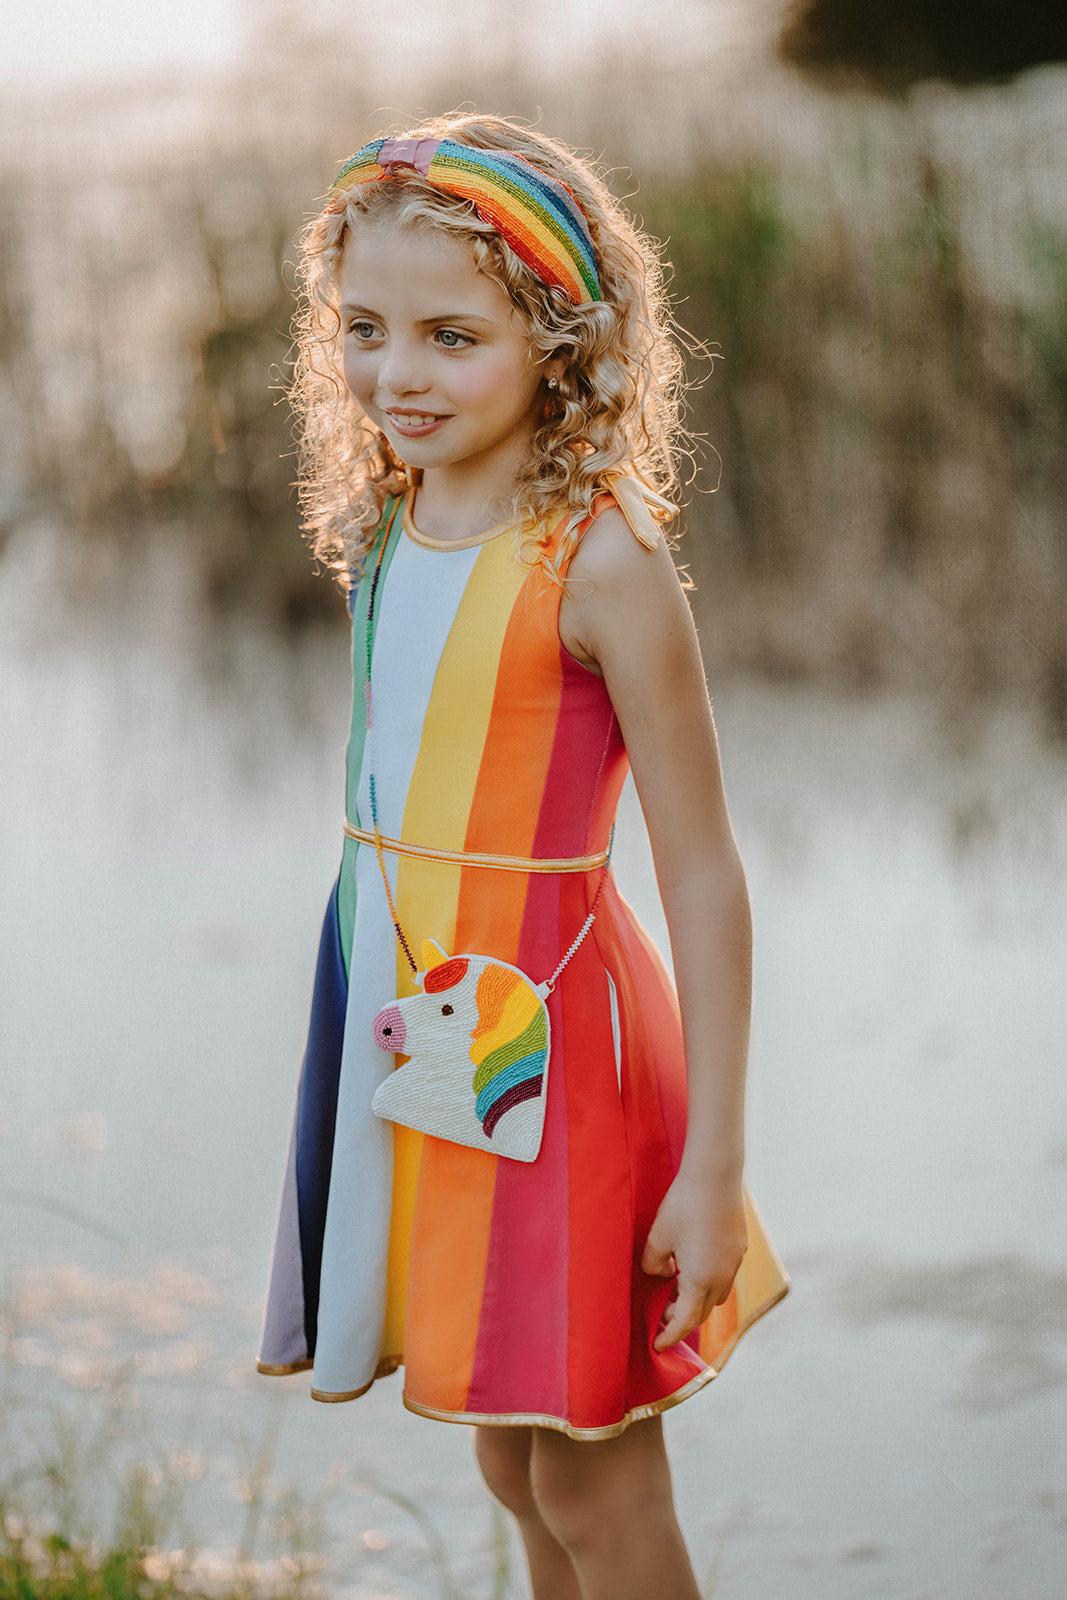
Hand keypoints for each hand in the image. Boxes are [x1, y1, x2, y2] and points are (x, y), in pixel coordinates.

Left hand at [640, 1171, 746, 1350]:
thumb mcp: (657, 1237)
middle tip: (661, 1315)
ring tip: (675, 1288)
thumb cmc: (683, 1205)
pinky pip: (724, 1274)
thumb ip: (653, 1264)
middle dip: (682, 1319)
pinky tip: (692, 1263)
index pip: (685, 1321)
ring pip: (716, 1294)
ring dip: (697, 1299)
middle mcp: (722, 1277)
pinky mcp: (739, 1246)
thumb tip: (661, 1274)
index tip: (657, 1346)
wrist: (715, 1174)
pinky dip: (708, 1280)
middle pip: (702, 1311)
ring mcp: (734, 1262)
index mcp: (700, 1280)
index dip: (670, 1336)